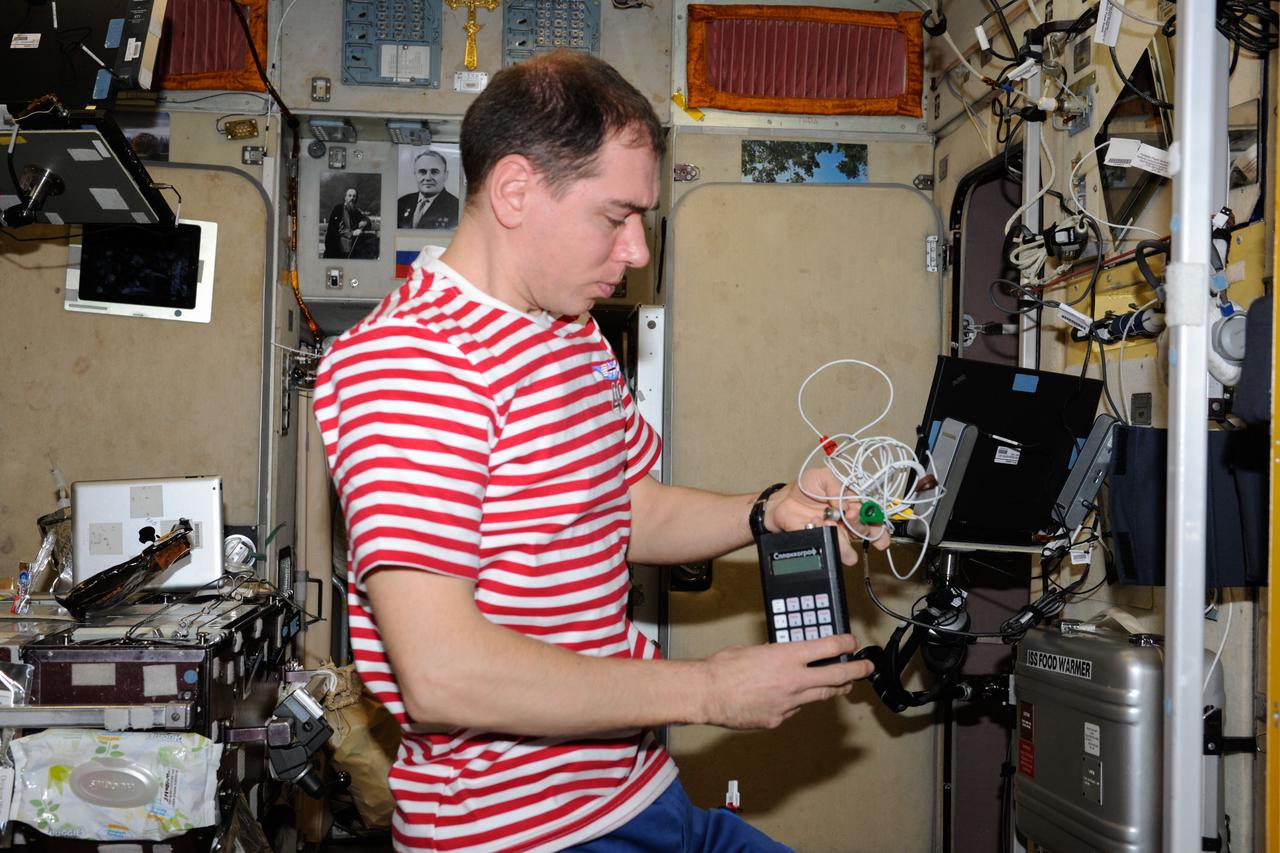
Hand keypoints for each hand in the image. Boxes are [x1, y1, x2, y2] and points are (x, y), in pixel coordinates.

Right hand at [700, 634, 874, 729]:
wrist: (708, 693)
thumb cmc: (724, 669)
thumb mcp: (753, 649)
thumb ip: (774, 654)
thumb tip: (783, 656)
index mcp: (787, 656)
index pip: (828, 647)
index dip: (846, 644)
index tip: (852, 643)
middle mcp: (793, 679)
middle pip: (836, 675)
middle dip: (856, 671)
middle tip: (866, 668)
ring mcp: (789, 702)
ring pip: (821, 695)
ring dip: (835, 689)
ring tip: (844, 685)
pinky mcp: (779, 719)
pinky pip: (795, 710)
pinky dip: (796, 703)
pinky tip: (789, 699)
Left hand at [763, 468, 891, 564]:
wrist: (783, 501)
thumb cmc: (806, 487)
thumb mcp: (823, 477)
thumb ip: (837, 485)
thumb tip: (847, 502)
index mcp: (853, 505)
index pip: (873, 516)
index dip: (874, 518)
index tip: (860, 512)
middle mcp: (848, 523)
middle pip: (865, 531)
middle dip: (858, 524)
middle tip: (847, 516)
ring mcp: (835, 534)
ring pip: (848, 547)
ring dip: (841, 539)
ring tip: (828, 523)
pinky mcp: (821, 542)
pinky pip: (828, 547)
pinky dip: (822, 536)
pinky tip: (815, 524)